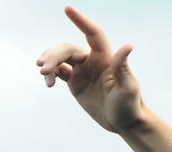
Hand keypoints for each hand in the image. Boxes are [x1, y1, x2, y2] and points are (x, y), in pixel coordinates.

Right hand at [37, 7, 143, 134]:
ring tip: (43, 75)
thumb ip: (122, 67)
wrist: (123, 122)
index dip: (80, 20)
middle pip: (68, 49)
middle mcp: (92, 60)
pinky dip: (50, 74)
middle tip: (42, 68)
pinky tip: (47, 83)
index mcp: (105, 56)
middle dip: (54, 56)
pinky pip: (58, 72)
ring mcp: (82, 71)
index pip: (92, 33)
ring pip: (60, 59)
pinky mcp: (75, 83)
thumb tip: (127, 46)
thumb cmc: (129, 104)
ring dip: (49, 64)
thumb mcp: (127, 87)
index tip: (67, 9)